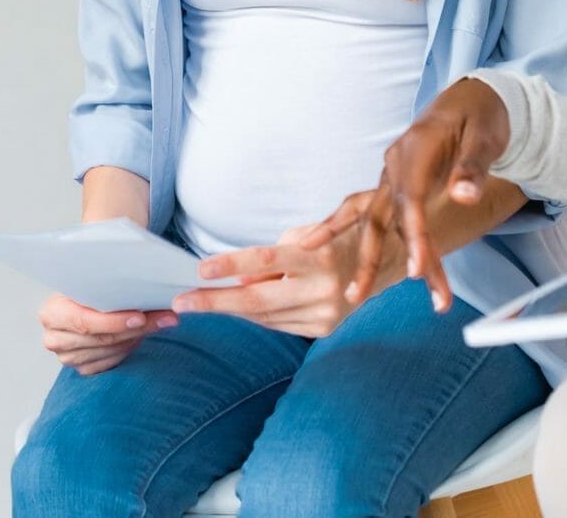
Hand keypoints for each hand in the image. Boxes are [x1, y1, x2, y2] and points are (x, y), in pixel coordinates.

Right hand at [38, 293, 176, 375]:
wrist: (76, 304)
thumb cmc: (83, 290)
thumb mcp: (88, 282)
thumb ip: (107, 286)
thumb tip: (145, 285)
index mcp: (51, 312)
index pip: (84, 321)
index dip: (114, 321)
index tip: (140, 316)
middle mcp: (55, 338)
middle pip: (101, 339)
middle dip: (136, 328)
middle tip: (165, 318)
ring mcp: (67, 357)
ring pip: (110, 351)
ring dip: (137, 338)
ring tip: (159, 322)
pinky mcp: (82, 368)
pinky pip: (111, 362)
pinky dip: (129, 348)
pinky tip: (139, 334)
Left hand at [172, 218, 407, 337]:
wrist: (383, 265)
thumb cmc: (335, 240)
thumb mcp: (304, 236)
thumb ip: (271, 259)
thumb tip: (238, 279)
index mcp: (320, 256)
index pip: (267, 260)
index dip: (232, 264)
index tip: (201, 269)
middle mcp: (325, 288)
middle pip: (259, 299)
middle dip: (216, 302)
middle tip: (183, 301)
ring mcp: (327, 313)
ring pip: (265, 316)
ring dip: (231, 310)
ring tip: (200, 303)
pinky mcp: (325, 329)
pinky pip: (279, 325)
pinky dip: (256, 317)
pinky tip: (236, 308)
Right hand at [301, 77, 510, 311]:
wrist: (469, 100)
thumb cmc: (480, 117)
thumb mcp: (486, 137)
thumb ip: (473, 167)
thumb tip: (465, 196)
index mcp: (416, 150)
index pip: (411, 201)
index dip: (413, 236)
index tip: (418, 271)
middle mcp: (396, 165)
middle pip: (378, 216)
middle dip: (369, 259)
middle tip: (357, 296)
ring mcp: (392, 177)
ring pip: (376, 223)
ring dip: (368, 260)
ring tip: (354, 297)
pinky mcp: (396, 187)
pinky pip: (375, 218)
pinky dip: (354, 237)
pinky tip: (318, 247)